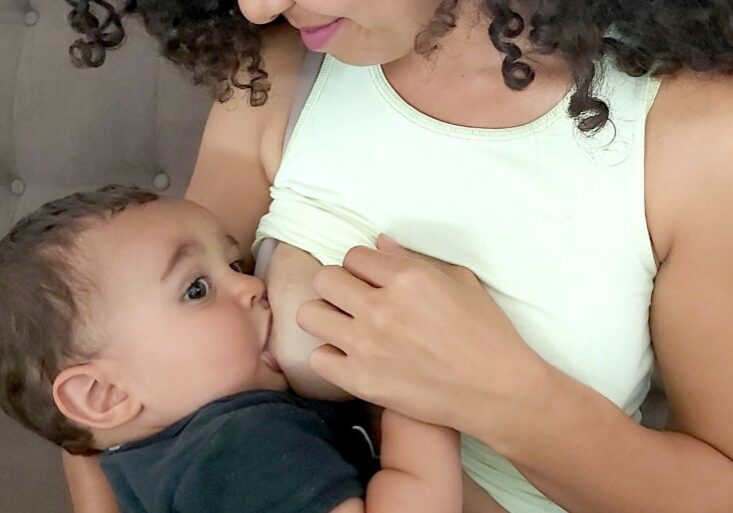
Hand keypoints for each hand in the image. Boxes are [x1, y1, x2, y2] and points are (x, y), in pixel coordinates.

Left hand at [297, 235, 552, 444]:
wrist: (497, 391)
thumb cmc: (486, 331)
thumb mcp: (460, 281)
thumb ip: (413, 259)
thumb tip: (379, 243)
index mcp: (406, 278)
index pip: (354, 256)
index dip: (363, 267)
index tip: (372, 280)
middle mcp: (380, 308)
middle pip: (324, 279)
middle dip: (338, 285)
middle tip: (354, 299)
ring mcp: (366, 346)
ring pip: (309, 314)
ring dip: (325, 315)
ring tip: (344, 324)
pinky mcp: (361, 380)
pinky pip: (318, 357)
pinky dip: (330, 355)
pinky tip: (350, 355)